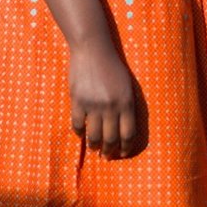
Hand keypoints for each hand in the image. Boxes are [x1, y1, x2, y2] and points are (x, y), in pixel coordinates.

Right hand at [69, 36, 135, 158]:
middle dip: (110, 151)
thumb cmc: (112, 66)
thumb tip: (124, 128)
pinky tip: (81, 134)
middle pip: (111, 138)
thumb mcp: (126, 85)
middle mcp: (111, 106)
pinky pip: (78, 124)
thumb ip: (126, 106)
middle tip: (107, 156)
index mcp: (126, 102)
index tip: (122, 153)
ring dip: (94, 146)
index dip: (126, 147)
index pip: (128, 134)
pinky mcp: (78, 101)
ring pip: (94, 136)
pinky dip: (79, 133)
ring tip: (94, 148)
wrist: (93, 49)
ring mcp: (93, 105)